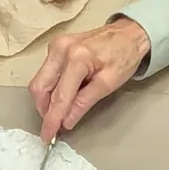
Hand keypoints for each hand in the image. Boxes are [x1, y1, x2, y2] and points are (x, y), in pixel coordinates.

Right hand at [29, 17, 150, 140]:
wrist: (128, 33)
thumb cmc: (124, 56)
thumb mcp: (108, 84)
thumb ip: (84, 103)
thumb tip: (66, 121)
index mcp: (77, 58)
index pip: (59, 96)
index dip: (52, 119)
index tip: (47, 136)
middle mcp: (61, 49)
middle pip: (40, 87)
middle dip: (44, 110)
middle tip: (52, 126)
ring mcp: (56, 46)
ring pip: (40, 80)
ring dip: (46, 100)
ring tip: (59, 113)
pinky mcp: (56, 46)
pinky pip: (45, 72)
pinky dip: (51, 88)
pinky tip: (63, 96)